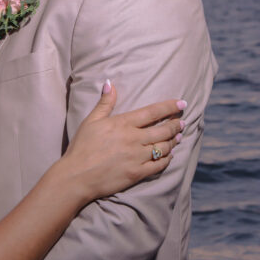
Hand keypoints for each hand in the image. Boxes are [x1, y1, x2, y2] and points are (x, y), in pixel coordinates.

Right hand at [59, 81, 185, 202]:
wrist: (77, 176)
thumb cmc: (82, 147)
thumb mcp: (91, 121)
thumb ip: (104, 103)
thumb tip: (110, 83)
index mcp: (123, 124)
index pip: (153, 112)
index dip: (170, 107)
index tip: (182, 104)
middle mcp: (134, 139)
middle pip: (163, 130)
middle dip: (176, 125)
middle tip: (182, 123)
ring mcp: (137, 157)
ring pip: (164, 147)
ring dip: (173, 141)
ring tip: (178, 137)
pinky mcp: (138, 173)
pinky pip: (159, 165)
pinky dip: (167, 159)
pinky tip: (169, 156)